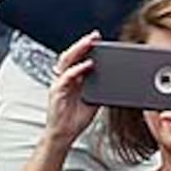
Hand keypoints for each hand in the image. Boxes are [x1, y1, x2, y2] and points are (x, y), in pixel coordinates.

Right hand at [46, 32, 101, 146]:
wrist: (64, 135)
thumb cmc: (76, 119)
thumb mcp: (93, 101)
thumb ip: (100, 89)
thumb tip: (114, 80)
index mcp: (73, 79)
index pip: (79, 58)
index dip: (87, 48)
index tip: (99, 40)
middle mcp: (65, 78)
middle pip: (72, 55)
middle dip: (83, 44)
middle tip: (95, 36)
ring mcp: (60, 84)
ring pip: (67, 61)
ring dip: (78, 50)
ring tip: (89, 43)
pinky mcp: (56, 91)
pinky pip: (66, 76)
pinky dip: (77, 69)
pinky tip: (87, 65)